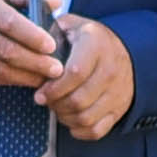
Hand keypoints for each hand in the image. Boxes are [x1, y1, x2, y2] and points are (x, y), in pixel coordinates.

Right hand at [0, 0, 63, 89]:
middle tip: (57, 68)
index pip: (9, 22)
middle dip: (35, 61)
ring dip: (26, 75)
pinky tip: (27, 79)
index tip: (51, 45)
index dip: (32, 35)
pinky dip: (11, 80)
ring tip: (47, 78)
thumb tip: (57, 0)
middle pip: (6, 49)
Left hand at [35, 15, 135, 142]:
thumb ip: (49, 34)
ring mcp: (118, 91)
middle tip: (46, 100)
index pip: (75, 73)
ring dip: (64, 117)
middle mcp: (111, 69)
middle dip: (55, 104)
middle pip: (79, 100)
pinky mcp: (119, 109)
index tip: (40, 93)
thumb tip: (30, 52)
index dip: (53, 88)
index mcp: (96, 45)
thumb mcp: (71, 26)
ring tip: (57, 107)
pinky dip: (79, 130)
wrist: (126, 51)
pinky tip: (70, 118)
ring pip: (86, 117)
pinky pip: (96, 130)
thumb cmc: (89, 40)